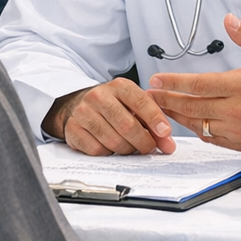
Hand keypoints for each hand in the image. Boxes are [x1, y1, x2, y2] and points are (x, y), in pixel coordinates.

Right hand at [44, 78, 176, 155]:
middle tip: (151, 148)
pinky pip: (97, 150)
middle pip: (127, 125)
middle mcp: (99, 96)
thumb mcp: (132, 104)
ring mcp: (84, 112)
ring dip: (127, 150)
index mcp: (119, 86)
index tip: (166, 134)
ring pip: (113, 141)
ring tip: (131, 147)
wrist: (79, 104)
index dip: (155, 119)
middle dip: (144, 142)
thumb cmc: (112, 105)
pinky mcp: (73, 129)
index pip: (141, 102)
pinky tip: (111, 147)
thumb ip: (151, 120)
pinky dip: (108, 153)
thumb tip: (167, 143)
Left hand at [147, 14, 240, 153]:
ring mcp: (237, 130)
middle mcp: (237, 110)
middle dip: (167, 100)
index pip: (199, 85)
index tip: (157, 80)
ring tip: (160, 108)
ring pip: (198, 124)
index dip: (175, 83)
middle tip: (149, 95)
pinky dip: (195, 129)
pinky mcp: (239, 143)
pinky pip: (210, 138)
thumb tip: (229, 20)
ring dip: (176, 116)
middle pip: (192, 106)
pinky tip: (186, 121)